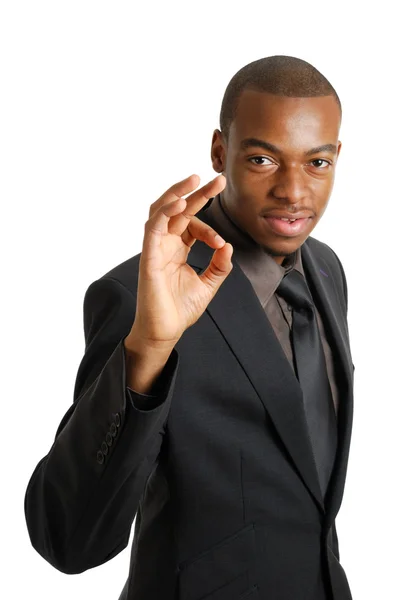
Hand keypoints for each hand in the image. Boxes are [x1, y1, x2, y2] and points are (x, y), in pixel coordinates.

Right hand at [125, 174, 232, 348]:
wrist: (165, 331)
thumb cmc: (181, 310)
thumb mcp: (208, 285)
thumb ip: (219, 266)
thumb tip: (228, 246)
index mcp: (177, 249)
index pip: (192, 225)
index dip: (209, 229)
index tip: (220, 243)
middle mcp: (165, 245)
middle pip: (179, 210)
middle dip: (199, 193)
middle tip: (219, 179)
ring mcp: (155, 248)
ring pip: (162, 211)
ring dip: (178, 193)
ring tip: (194, 179)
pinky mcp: (148, 256)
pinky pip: (154, 227)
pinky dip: (166, 212)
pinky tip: (180, 202)